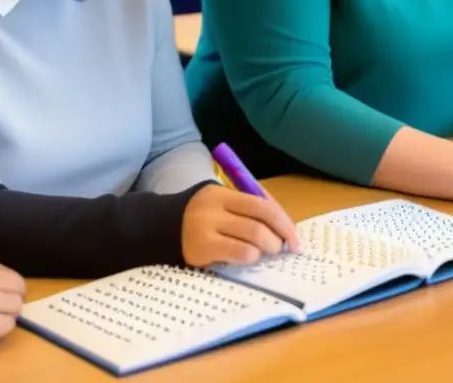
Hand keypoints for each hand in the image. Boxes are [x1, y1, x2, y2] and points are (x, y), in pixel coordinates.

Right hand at [182, 184, 300, 267]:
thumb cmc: (198, 219)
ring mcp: (206, 229)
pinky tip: (248, 258)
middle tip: (283, 248)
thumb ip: (248, 208)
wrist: (157, 231)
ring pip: (253, 238)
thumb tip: (284, 226)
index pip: (261, 204)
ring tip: (266, 252)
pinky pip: (239, 253)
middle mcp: (213, 209)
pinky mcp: (201, 250)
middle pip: (259, 222)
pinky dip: (251, 257)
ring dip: (268, 248)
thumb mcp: (219, 205)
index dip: (283, 221)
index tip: (295, 237)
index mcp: (221, 194)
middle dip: (279, 237)